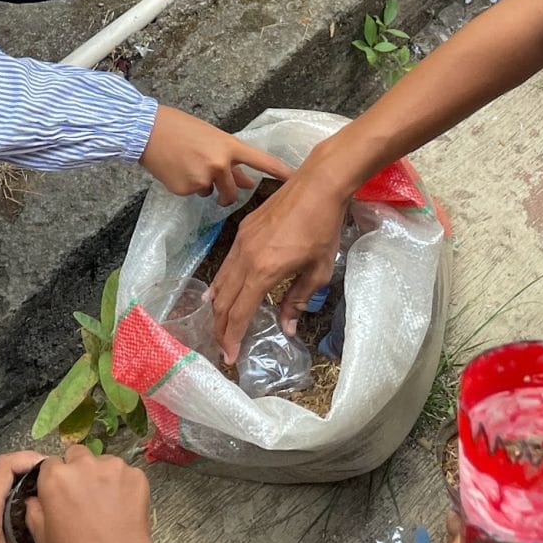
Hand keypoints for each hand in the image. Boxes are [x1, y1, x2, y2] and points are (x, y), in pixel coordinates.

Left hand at [0, 450, 58, 542]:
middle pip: (7, 472)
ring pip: (2, 488)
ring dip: (27, 490)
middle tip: (62, 488)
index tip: (57, 471)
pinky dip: (18, 504)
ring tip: (54, 503)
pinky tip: (35, 523)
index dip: (32, 459)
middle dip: (36, 475)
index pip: (6, 464)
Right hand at [27, 446, 161, 542]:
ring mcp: (113, 467)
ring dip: (101, 477)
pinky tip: (123, 509)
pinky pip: (125, 474)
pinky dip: (123, 486)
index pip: (50, 464)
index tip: (60, 496)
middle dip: (77, 470)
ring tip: (105, 506)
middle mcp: (83, 464)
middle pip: (77, 455)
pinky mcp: (136, 475)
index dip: (54, 480)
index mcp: (55, 477)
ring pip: (102, 463)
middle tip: (83, 498)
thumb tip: (35, 499)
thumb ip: (34, 511)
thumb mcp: (42, 540)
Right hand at [140, 106, 291, 210]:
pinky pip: (193, 193)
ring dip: (204, 186)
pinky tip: (176, 169)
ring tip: (187, 165)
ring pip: (211, 193)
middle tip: (221, 193)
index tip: (296, 179)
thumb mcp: (212, 139)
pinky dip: (187, 185)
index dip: (280, 172)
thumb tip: (248, 181)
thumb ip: (233, 161)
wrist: (148, 131)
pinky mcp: (186, 189)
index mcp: (229, 146)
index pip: (262, 161)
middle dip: (229, 195)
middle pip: (234, 192)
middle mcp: (220, 164)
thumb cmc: (181, 129)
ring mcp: (203, 178)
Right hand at [207, 153, 350, 361]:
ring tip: (219, 326)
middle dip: (221, 328)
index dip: (233, 338)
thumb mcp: (318, 270)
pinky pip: (226, 264)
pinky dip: (221, 284)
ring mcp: (241, 241)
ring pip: (221, 282)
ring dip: (218, 308)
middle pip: (224, 301)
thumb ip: (298, 301)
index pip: (240, 313)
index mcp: (263, 271)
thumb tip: (287, 329)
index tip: (231, 357)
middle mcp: (245, 257)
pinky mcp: (243, 229)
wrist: (318, 184)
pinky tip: (220, 293)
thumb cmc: (324, 228)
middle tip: (223, 348)